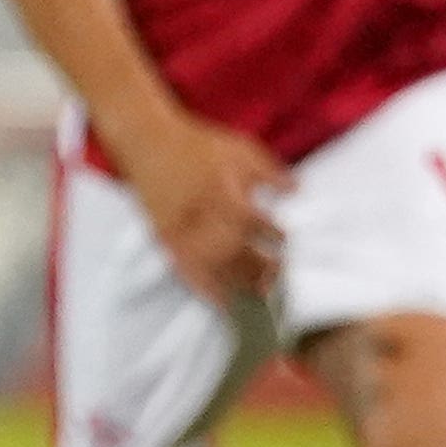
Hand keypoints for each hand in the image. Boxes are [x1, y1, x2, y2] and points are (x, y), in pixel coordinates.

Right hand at [125, 115, 287, 303]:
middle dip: (259, 267)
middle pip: (234, 250)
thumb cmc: (196, 145)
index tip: (285, 242)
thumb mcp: (238, 148)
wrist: (148, 142)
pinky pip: (187, 272)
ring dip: (238, 285)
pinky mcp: (166, 240)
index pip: (253, 220)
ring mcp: (181, 230)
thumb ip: (269, 170)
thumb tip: (297, 189)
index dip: (273, 234)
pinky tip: (224, 304)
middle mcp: (201, 214)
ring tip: (258, 297)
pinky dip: (206, 291)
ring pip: (213, 267)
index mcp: (221, 190)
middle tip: (278, 277)